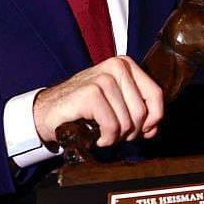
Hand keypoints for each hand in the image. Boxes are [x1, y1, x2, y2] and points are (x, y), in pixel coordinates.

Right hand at [33, 56, 163, 147]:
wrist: (47, 113)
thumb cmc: (84, 110)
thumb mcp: (116, 104)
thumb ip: (139, 112)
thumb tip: (153, 128)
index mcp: (125, 65)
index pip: (156, 94)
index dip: (153, 119)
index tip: (142, 131)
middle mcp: (116, 66)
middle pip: (142, 111)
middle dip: (130, 131)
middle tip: (113, 133)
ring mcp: (102, 78)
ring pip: (128, 121)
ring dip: (116, 136)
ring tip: (102, 133)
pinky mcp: (90, 93)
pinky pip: (113, 126)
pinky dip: (106, 139)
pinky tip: (95, 136)